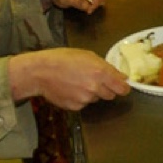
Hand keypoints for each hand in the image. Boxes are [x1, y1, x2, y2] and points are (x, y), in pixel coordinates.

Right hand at [9, 47, 129, 109]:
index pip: (122, 88)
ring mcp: (85, 99)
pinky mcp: (76, 107)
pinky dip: (80, 98)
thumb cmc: (63, 58)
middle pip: (111, 95)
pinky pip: (84, 104)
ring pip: (96, 99)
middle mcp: (95, 87)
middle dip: (106, 89)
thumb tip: (122, 77)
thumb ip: (106, 67)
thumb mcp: (87, 55)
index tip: (122, 86)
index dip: (123, 87)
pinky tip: (70, 89)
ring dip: (92, 93)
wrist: (40, 72)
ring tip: (77, 82)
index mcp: (100, 72)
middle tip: (94, 80)